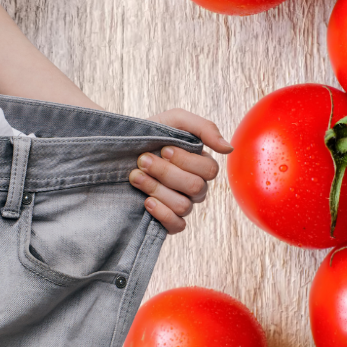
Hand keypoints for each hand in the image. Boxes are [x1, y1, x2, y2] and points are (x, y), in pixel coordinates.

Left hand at [129, 108, 232, 233]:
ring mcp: (182, 203)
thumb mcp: (174, 120)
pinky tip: (146, 201)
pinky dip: (163, 214)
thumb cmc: (149, 133)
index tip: (163, 148)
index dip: (185, 160)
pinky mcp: (168, 220)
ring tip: (135, 176)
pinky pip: (177, 226)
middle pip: (196, 188)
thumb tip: (229, 148)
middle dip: (166, 172)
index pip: (210, 170)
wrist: (117, 149)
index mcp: (201, 165)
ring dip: (157, 189)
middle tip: (143, 160)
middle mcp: (195, 186)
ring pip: (184, 206)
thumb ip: (204, 129)